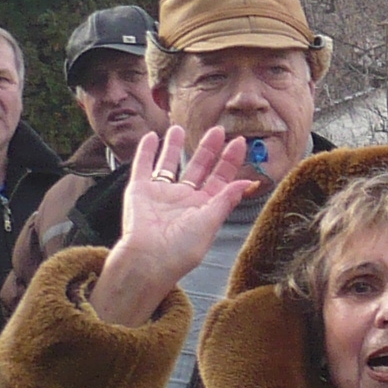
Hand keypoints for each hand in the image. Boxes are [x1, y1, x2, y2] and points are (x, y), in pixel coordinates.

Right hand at [89, 128, 257, 325]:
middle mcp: (183, 199)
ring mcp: (161, 194)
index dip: (229, 161)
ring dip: (173, 147)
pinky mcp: (139, 191)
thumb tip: (248, 181)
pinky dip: (145, 151)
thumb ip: (226, 199)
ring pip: (169, 164)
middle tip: (217, 129)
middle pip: (198, 168)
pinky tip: (150, 136)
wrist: (148, 259)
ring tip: (178, 127)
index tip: (240, 141)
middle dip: (207, 149)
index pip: (220, 179)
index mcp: (203, 208)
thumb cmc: (181, 249)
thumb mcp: (210, 222)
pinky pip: (142, 166)